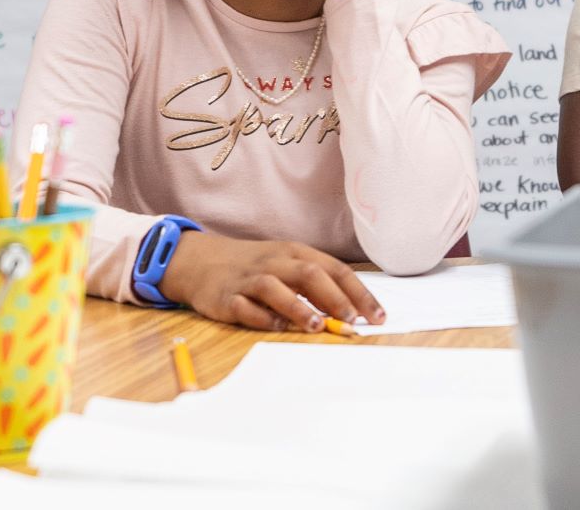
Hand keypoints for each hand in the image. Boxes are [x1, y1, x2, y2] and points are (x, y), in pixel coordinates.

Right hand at [162, 231, 385, 331]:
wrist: (201, 260)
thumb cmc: (255, 267)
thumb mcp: (287, 266)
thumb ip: (315, 287)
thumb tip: (351, 312)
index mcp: (295, 253)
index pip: (334, 269)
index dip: (358, 292)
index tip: (377, 316)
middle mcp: (274, 262)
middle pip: (309, 274)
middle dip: (335, 298)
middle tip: (353, 321)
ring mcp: (249, 279)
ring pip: (275, 288)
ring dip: (298, 307)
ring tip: (317, 326)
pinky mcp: (226, 297)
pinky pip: (244, 307)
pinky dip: (260, 317)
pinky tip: (275, 327)